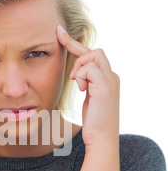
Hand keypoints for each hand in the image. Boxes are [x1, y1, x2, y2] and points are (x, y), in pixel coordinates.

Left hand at [56, 25, 119, 148]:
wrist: (102, 138)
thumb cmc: (94, 123)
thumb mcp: (89, 99)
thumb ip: (86, 84)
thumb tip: (75, 75)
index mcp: (107, 78)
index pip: (91, 55)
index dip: (74, 43)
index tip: (58, 32)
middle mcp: (112, 76)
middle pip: (94, 51)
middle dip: (76, 53)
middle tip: (68, 70)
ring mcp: (110, 79)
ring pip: (92, 55)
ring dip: (79, 68)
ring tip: (78, 85)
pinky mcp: (106, 85)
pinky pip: (89, 67)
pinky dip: (81, 75)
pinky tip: (82, 89)